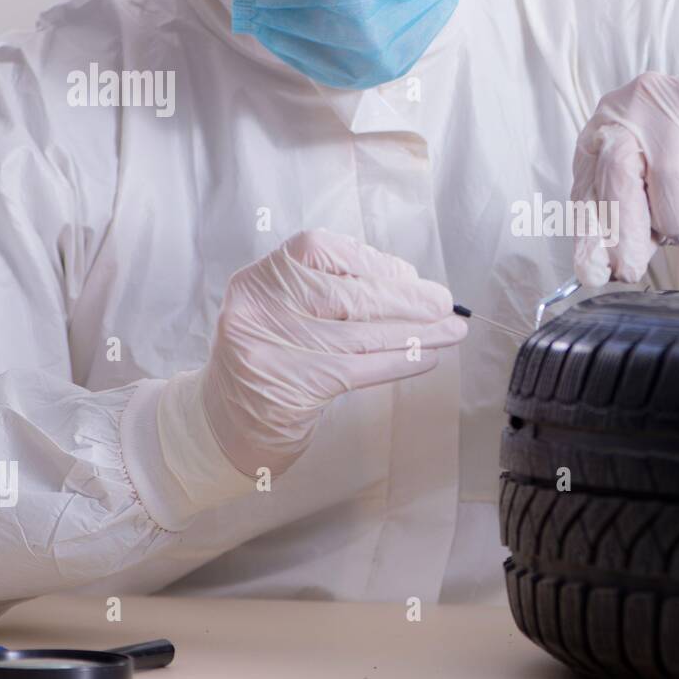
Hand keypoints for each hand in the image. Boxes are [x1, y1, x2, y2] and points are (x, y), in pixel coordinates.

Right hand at [195, 230, 465, 476]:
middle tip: (445, 303)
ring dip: (416, 332)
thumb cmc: (272, 361)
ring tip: (452, 330)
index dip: (371, 260)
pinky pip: (359, 369)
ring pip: (360, 335)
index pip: (319, 250)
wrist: (225, 427)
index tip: (408, 274)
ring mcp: (269, 350)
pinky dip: (400, 361)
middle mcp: (257, 309)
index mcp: (258, 280)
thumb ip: (331, 290)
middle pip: (346, 295)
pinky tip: (427, 358)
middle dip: (406, 299)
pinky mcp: (290, 388)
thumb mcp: (286, 313)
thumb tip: (409, 280)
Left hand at [571, 72, 678, 285]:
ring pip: (667, 177)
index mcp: (604, 133)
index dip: (589, 232)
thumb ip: (630, 231)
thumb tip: (606, 268)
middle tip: (631, 268)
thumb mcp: (653, 211)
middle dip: (625, 229)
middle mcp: (632, 106)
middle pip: (618, 170)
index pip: (589, 186)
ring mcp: (674, 97)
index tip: (592, 272)